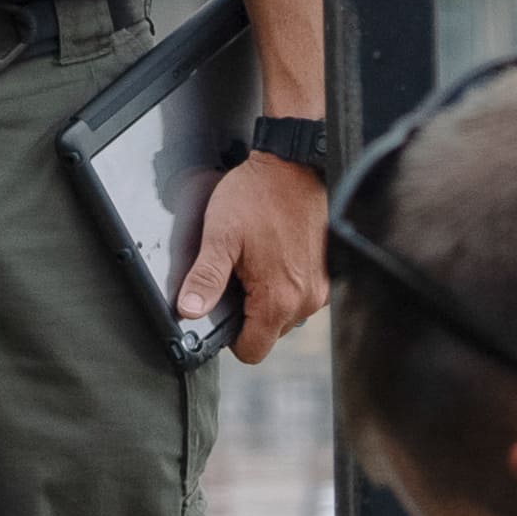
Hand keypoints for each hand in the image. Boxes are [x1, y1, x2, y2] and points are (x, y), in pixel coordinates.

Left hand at [187, 149, 332, 364]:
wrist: (293, 164)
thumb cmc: (258, 196)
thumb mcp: (219, 237)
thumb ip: (205, 279)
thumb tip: (189, 311)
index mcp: (279, 299)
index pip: (252, 351)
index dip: (232, 336)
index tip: (224, 308)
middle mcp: (306, 301)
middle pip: (269, 333)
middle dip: (249, 313)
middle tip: (238, 274)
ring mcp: (321, 288)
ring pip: (285, 315)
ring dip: (268, 297)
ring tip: (258, 260)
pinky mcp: (327, 274)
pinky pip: (300, 295)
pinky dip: (286, 283)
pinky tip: (276, 255)